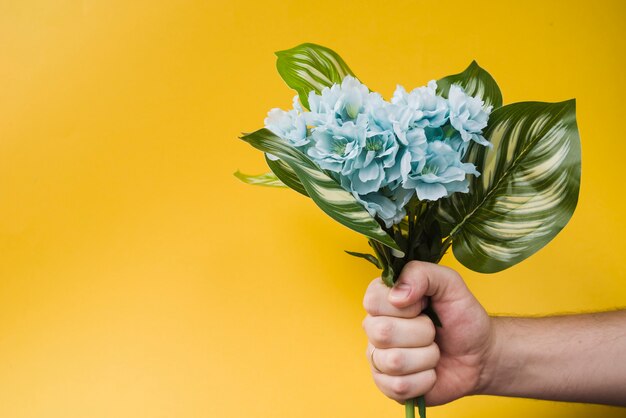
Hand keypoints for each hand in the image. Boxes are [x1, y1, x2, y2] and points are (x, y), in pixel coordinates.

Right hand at [362, 261, 492, 404]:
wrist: (480, 355)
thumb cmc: (462, 317)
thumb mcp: (450, 283)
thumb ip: (422, 273)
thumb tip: (397, 295)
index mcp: (383, 299)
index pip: (373, 301)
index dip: (406, 306)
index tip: (424, 305)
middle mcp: (375, 327)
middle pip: (383, 332)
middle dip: (422, 332)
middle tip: (434, 330)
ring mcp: (379, 358)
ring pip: (394, 361)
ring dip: (427, 356)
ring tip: (434, 351)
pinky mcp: (388, 386)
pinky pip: (400, 386)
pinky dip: (426, 379)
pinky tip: (431, 371)